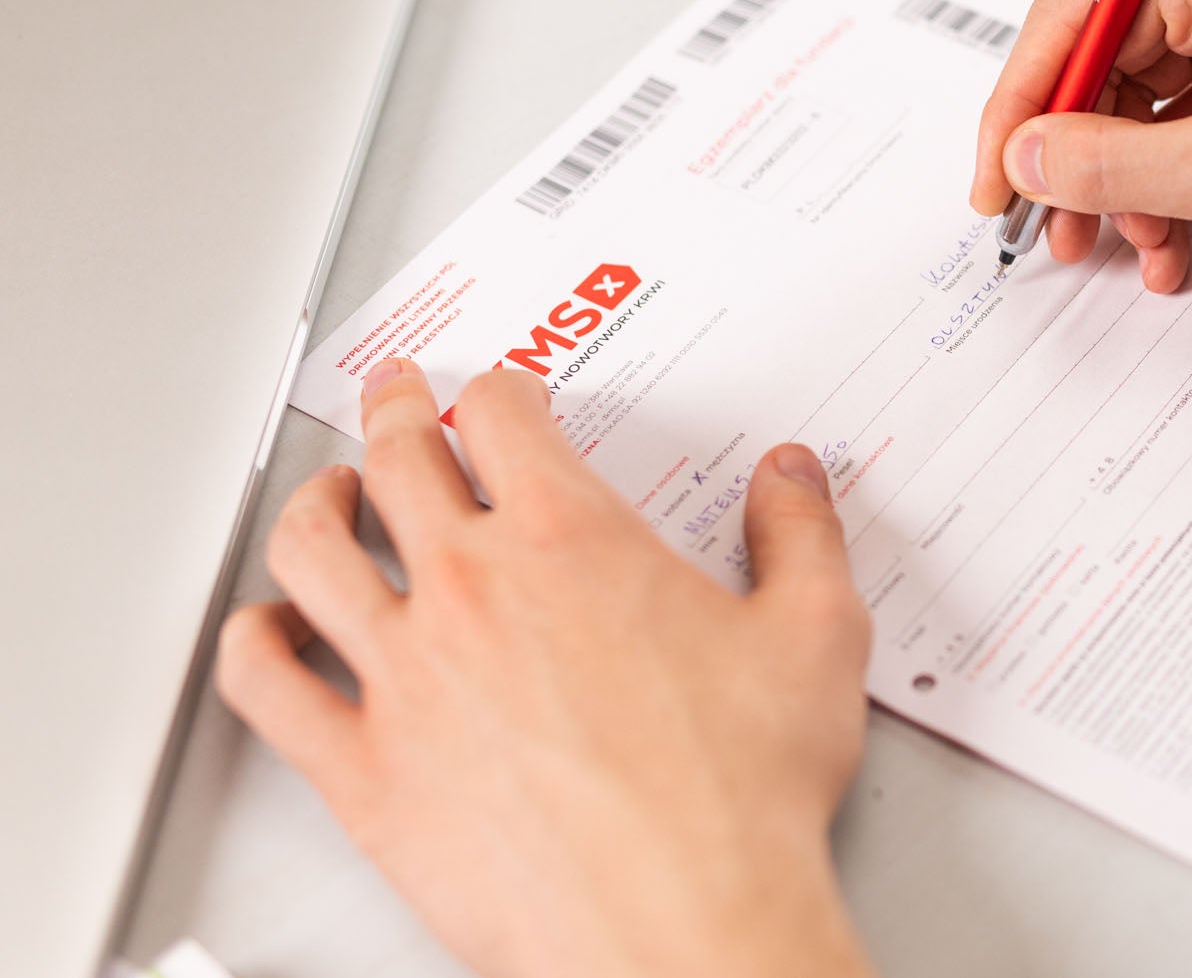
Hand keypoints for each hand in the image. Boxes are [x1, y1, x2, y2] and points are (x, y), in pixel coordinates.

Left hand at [216, 360, 875, 977]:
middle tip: (396, 398)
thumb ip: (801, 537)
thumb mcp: (815, 637)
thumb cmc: (738, 800)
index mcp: (573, 540)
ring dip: (313, 503)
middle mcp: (473, 589)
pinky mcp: (362, 767)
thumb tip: (791, 480)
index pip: (503, 420)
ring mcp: (404, 676)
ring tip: (324, 494)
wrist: (681, 925)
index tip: (501, 397)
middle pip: (399, 462)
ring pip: (313, 553)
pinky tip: (262, 632)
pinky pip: (266, 686)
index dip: (500, 392)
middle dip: (396, 413)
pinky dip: (251, 642)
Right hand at [969, 0, 1191, 323]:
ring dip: (1130, 180)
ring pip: (1148, 94)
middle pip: (1106, 54)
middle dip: (1077, 157)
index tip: (993, 184)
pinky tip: (1179, 237)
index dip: (1020, 107)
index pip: (1073, 13)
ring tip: (1136, 252)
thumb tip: (1026, 159)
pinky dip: (1179, 174)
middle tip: (1055, 236)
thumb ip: (1110, 165)